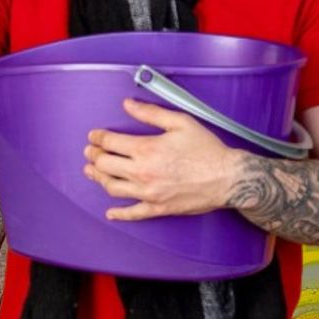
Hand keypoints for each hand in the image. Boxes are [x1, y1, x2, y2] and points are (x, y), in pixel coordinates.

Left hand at [83, 98, 246, 219]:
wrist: (227, 178)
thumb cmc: (207, 149)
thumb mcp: (181, 122)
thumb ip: (151, 113)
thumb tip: (128, 104)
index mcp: (146, 149)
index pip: (110, 142)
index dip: (98, 138)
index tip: (94, 136)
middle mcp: (142, 172)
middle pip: (105, 165)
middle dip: (94, 156)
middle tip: (91, 152)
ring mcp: (148, 193)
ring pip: (112, 188)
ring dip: (98, 178)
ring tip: (93, 172)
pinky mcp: (157, 208)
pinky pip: (132, 213)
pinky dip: (118, 213)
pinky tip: (110, 212)